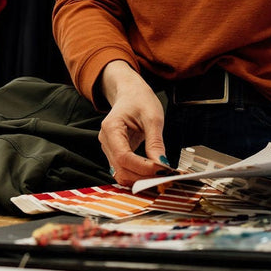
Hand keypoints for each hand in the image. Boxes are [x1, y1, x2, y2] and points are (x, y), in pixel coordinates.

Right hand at [97, 61, 170, 185]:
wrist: (130, 92)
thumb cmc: (140, 99)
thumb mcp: (153, 117)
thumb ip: (155, 142)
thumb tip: (162, 165)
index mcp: (111, 128)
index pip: (124, 157)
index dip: (143, 168)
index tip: (162, 170)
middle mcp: (105, 140)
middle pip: (120, 169)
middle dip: (142, 176)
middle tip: (164, 176)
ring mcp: (108, 148)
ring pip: (121, 173)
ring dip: (140, 178)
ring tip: (160, 175)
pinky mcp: (115, 153)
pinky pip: (124, 169)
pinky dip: (138, 174)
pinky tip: (152, 172)